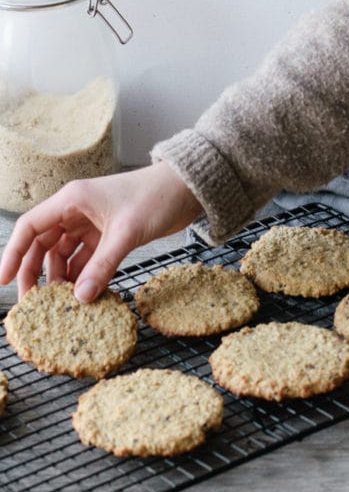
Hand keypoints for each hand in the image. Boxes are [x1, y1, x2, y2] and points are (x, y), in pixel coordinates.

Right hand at [0, 161, 201, 301]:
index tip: (4, 280)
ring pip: (64, 253)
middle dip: (35, 272)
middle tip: (34, 302)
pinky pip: (86, 257)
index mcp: (72, 200)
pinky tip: (83, 293)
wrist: (187, 188)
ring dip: (60, 276)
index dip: (13, 253)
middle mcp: (77, 210)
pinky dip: (82, 274)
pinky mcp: (109, 233)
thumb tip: (81, 298)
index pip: (30, 227)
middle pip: (43, 243)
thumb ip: (103, 266)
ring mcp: (93, 222)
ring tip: (59, 303)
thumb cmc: (155, 197)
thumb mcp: (126, 233)